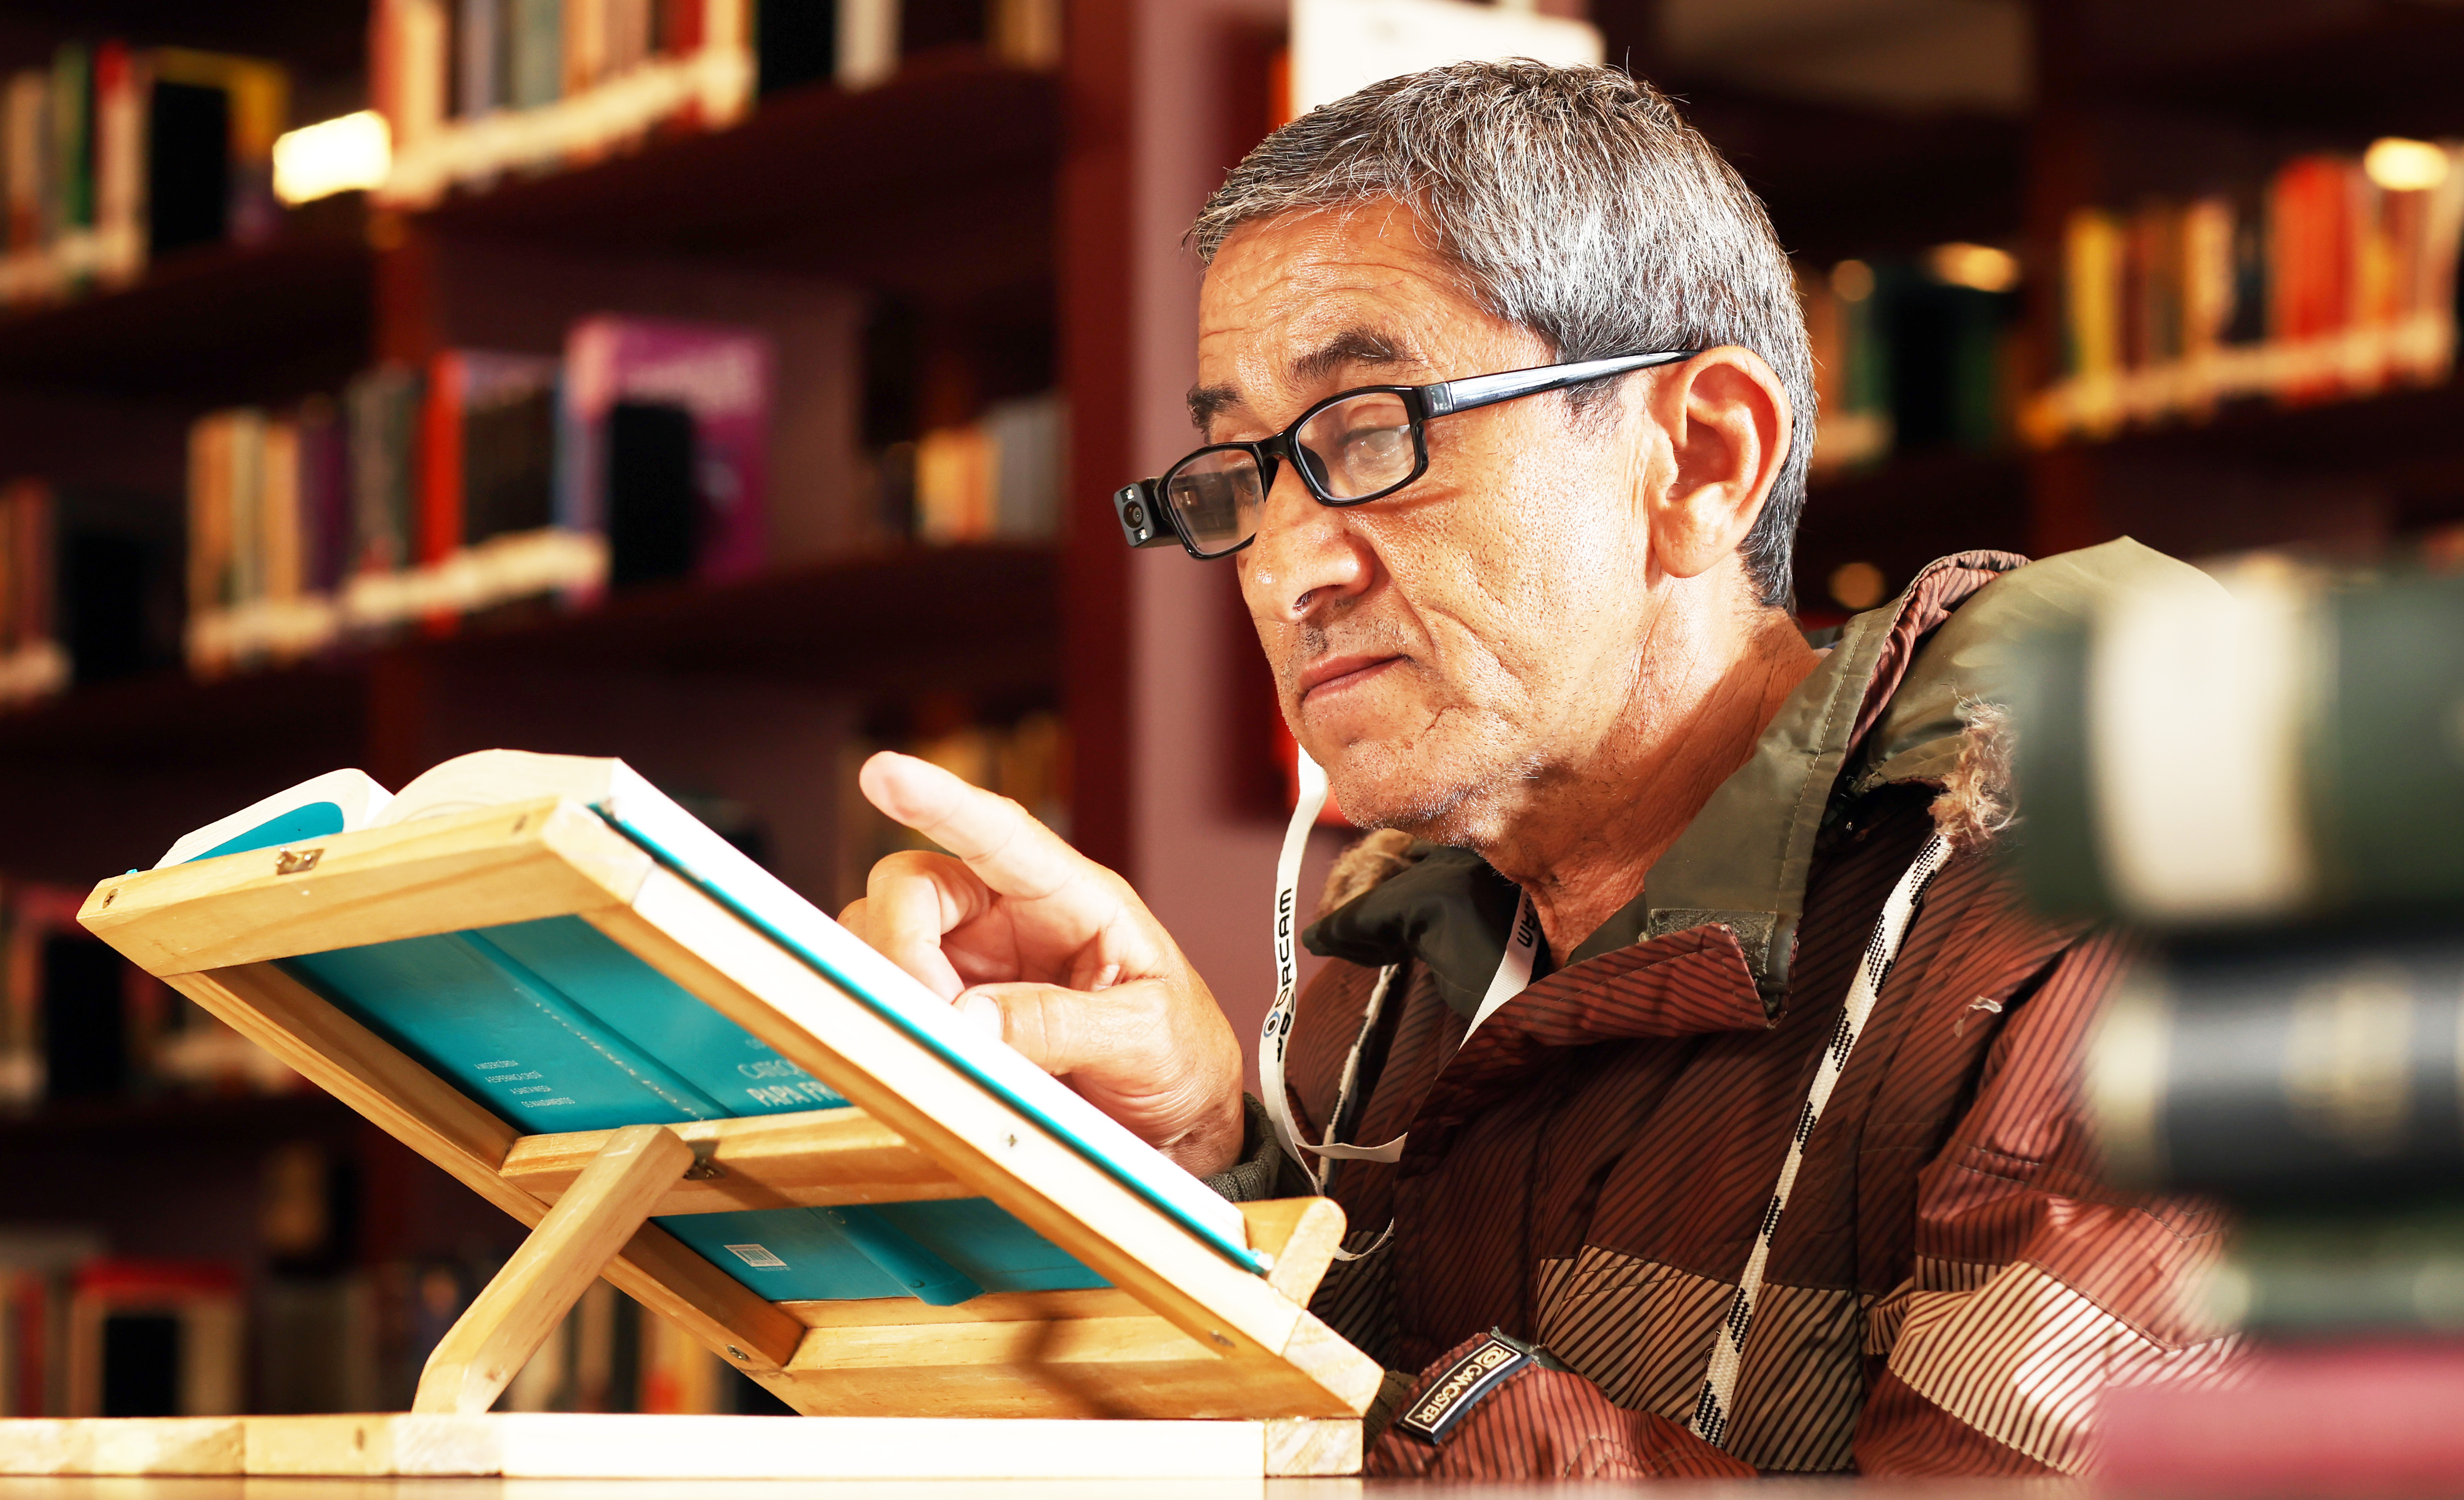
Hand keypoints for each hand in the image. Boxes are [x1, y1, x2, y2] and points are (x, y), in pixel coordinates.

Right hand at [837, 752, 1246, 1176]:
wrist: (1179, 1126)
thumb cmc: (1180, 1057)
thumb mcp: (1145, 1036)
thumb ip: (1062, 1025)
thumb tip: (970, 1019)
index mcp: (1075, 898)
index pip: (1001, 834)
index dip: (942, 802)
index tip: (886, 774)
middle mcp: (1012, 919)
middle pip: (915, 886)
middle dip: (904, 944)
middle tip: (938, 1014)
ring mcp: (975, 966)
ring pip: (886, 940)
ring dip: (897, 989)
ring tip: (957, 1048)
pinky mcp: (952, 1014)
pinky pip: (892, 998)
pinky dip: (895, 1023)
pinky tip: (938, 1060)